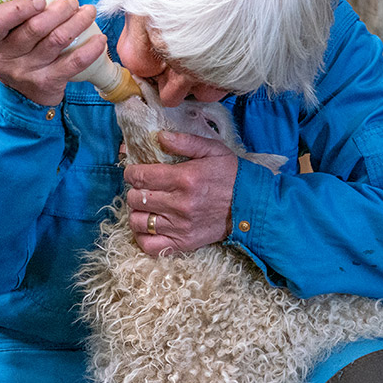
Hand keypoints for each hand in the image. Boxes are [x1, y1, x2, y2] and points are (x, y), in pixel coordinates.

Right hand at [0, 0, 105, 105]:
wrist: (22, 93)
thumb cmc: (16, 50)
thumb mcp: (8, 29)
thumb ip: (23, 0)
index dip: (17, 9)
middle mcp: (3, 57)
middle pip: (33, 29)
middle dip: (58, 11)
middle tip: (72, 2)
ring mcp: (25, 72)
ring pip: (56, 41)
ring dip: (77, 22)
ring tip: (88, 12)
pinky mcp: (47, 83)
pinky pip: (73, 63)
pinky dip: (90, 49)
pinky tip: (99, 39)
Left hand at [124, 132, 238, 254]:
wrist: (251, 206)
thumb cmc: (231, 175)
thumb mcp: (213, 150)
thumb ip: (185, 141)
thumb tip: (159, 137)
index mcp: (184, 178)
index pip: (140, 176)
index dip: (131, 172)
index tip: (134, 171)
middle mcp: (179, 204)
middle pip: (135, 198)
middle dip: (134, 190)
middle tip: (143, 188)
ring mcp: (180, 226)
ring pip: (138, 221)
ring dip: (137, 212)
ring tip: (146, 206)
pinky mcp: (183, 243)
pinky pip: (150, 246)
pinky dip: (143, 237)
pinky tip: (148, 227)